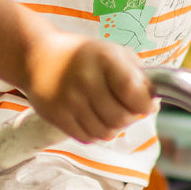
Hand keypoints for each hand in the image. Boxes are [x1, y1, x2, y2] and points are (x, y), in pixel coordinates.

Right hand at [20, 30, 156, 142]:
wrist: (38, 57)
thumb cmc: (82, 55)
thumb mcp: (112, 52)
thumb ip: (136, 73)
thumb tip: (153, 98)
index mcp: (104, 59)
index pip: (133, 92)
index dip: (146, 104)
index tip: (149, 105)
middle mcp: (86, 80)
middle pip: (121, 117)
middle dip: (132, 117)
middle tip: (129, 110)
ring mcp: (70, 100)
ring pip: (106, 132)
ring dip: (115, 127)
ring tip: (112, 114)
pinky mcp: (57, 116)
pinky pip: (87, 137)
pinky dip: (97, 132)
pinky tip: (95, 118)